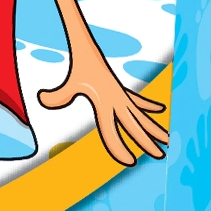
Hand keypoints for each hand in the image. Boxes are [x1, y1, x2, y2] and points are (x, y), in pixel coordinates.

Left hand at [38, 50, 167, 165]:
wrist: (88, 47)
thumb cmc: (79, 67)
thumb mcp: (68, 84)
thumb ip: (56, 96)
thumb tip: (42, 99)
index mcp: (106, 103)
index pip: (113, 131)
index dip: (119, 148)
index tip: (130, 162)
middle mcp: (118, 100)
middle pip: (135, 125)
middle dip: (147, 141)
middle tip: (161, 156)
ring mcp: (122, 94)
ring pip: (141, 114)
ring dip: (154, 126)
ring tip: (169, 138)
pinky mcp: (121, 88)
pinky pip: (137, 99)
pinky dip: (148, 105)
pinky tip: (160, 110)